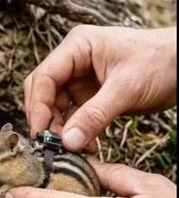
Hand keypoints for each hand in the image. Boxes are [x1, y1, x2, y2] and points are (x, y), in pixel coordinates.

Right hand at [24, 26, 175, 151]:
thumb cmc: (160, 62)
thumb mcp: (126, 89)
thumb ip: (94, 116)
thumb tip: (66, 142)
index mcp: (78, 47)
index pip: (44, 77)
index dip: (38, 106)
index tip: (40, 133)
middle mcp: (75, 61)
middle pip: (45, 92)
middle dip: (47, 119)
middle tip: (53, 145)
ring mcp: (83, 79)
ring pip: (58, 108)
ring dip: (63, 130)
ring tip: (74, 150)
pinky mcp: (92, 95)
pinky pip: (75, 116)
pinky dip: (77, 132)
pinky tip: (87, 146)